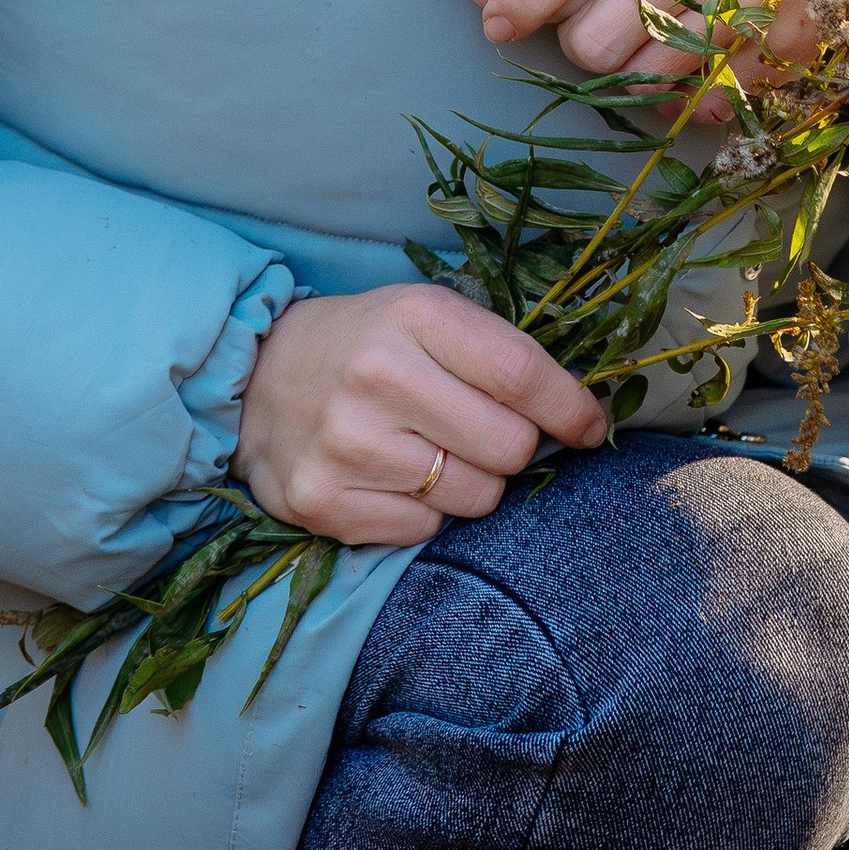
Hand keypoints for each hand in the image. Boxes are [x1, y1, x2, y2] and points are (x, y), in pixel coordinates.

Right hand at [232, 283, 606, 545]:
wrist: (258, 378)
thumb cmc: (368, 345)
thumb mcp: (427, 318)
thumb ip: (499, 356)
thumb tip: (586, 416)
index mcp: (414, 316)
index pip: (521, 373)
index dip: (571, 408)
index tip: (590, 427)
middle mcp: (379, 376)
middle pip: (508, 448)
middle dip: (514, 450)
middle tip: (485, 435)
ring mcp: (346, 444)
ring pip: (474, 499)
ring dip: (471, 484)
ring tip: (432, 453)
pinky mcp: (323, 502)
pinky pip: (424, 533)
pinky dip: (423, 514)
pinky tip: (393, 479)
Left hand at [481, 0, 843, 70]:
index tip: (494, 22)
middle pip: (602, 35)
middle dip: (582, 48)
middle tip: (594, 35)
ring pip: (655, 76)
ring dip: (638, 78)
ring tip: (648, 56)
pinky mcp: (793, 41)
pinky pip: (721, 97)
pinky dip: (700, 98)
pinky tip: (704, 75)